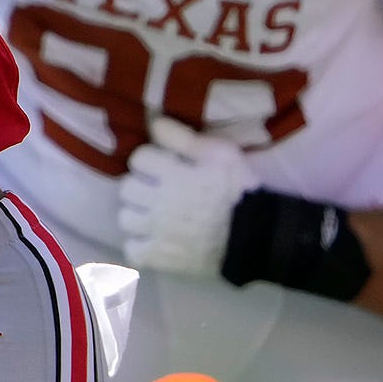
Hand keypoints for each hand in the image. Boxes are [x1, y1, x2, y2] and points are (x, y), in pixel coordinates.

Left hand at [120, 118, 256, 276]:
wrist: (256, 234)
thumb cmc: (239, 188)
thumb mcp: (222, 153)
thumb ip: (184, 138)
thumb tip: (154, 124)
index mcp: (175, 175)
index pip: (138, 159)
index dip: (150, 158)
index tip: (164, 164)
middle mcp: (161, 203)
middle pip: (127, 188)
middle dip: (141, 185)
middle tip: (159, 189)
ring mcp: (159, 232)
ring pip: (126, 218)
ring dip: (138, 214)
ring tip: (156, 214)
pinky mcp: (161, 257)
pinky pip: (133, 250)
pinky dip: (140, 244)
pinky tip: (155, 238)